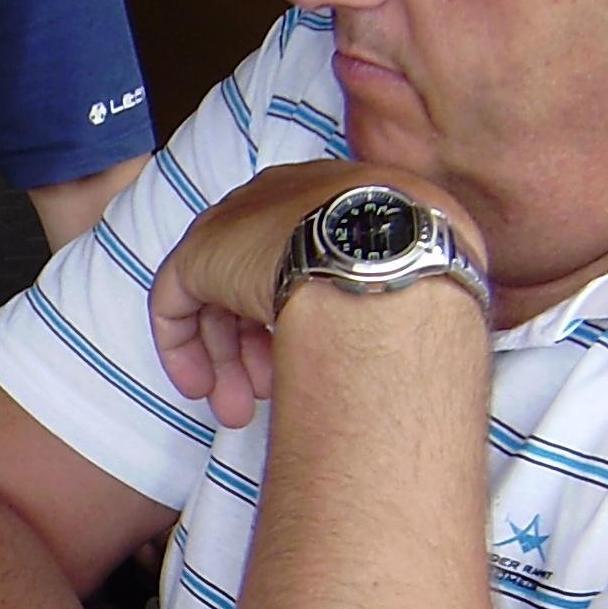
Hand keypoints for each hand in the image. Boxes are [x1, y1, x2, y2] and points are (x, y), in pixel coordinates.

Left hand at [149, 161, 479, 428]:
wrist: (381, 260)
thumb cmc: (422, 272)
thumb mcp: (429, 271)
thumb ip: (410, 290)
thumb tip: (431, 330)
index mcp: (337, 197)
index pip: (303, 255)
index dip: (302, 313)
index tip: (308, 361)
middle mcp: (282, 202)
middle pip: (257, 278)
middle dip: (256, 347)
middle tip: (262, 398)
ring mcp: (239, 226)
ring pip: (218, 298)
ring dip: (228, 361)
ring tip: (238, 411)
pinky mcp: (200, 255)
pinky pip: (175, 303)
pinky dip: (184, 348)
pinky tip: (200, 388)